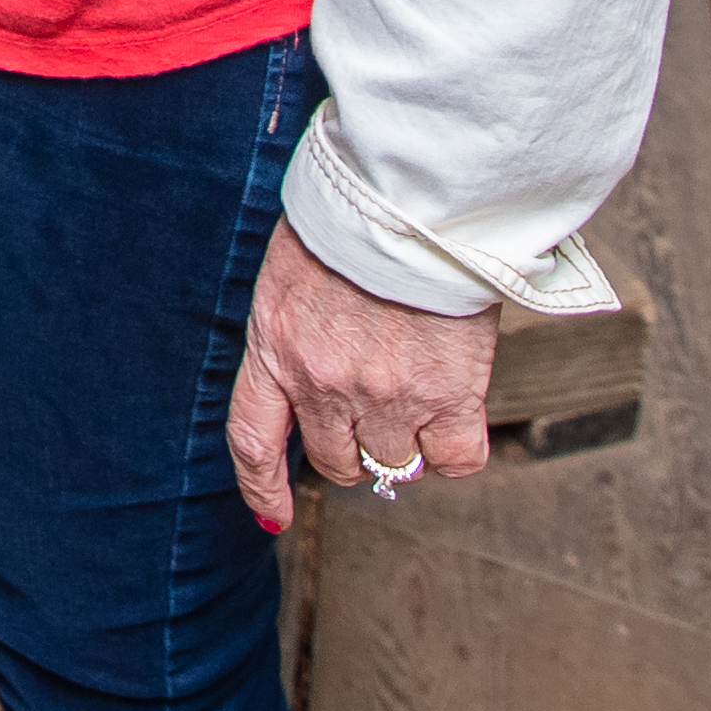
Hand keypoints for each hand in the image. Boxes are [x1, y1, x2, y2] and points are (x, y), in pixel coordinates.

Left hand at [223, 220, 495, 532]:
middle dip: (354, 448)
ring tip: (420, 389)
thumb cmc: (353, 219)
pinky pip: (455, 459)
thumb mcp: (294, 273)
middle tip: (378, 410)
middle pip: (335, 462)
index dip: (262, 486)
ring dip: (407, 442)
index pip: (253, 441)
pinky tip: (456, 412)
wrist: (410, 195)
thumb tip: (312, 370)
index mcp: (274, 345)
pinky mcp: (447, 394)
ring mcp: (384, 394)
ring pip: (394, 464)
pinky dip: (456, 449)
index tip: (274, 516)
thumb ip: (295, 330)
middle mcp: (322, 382)